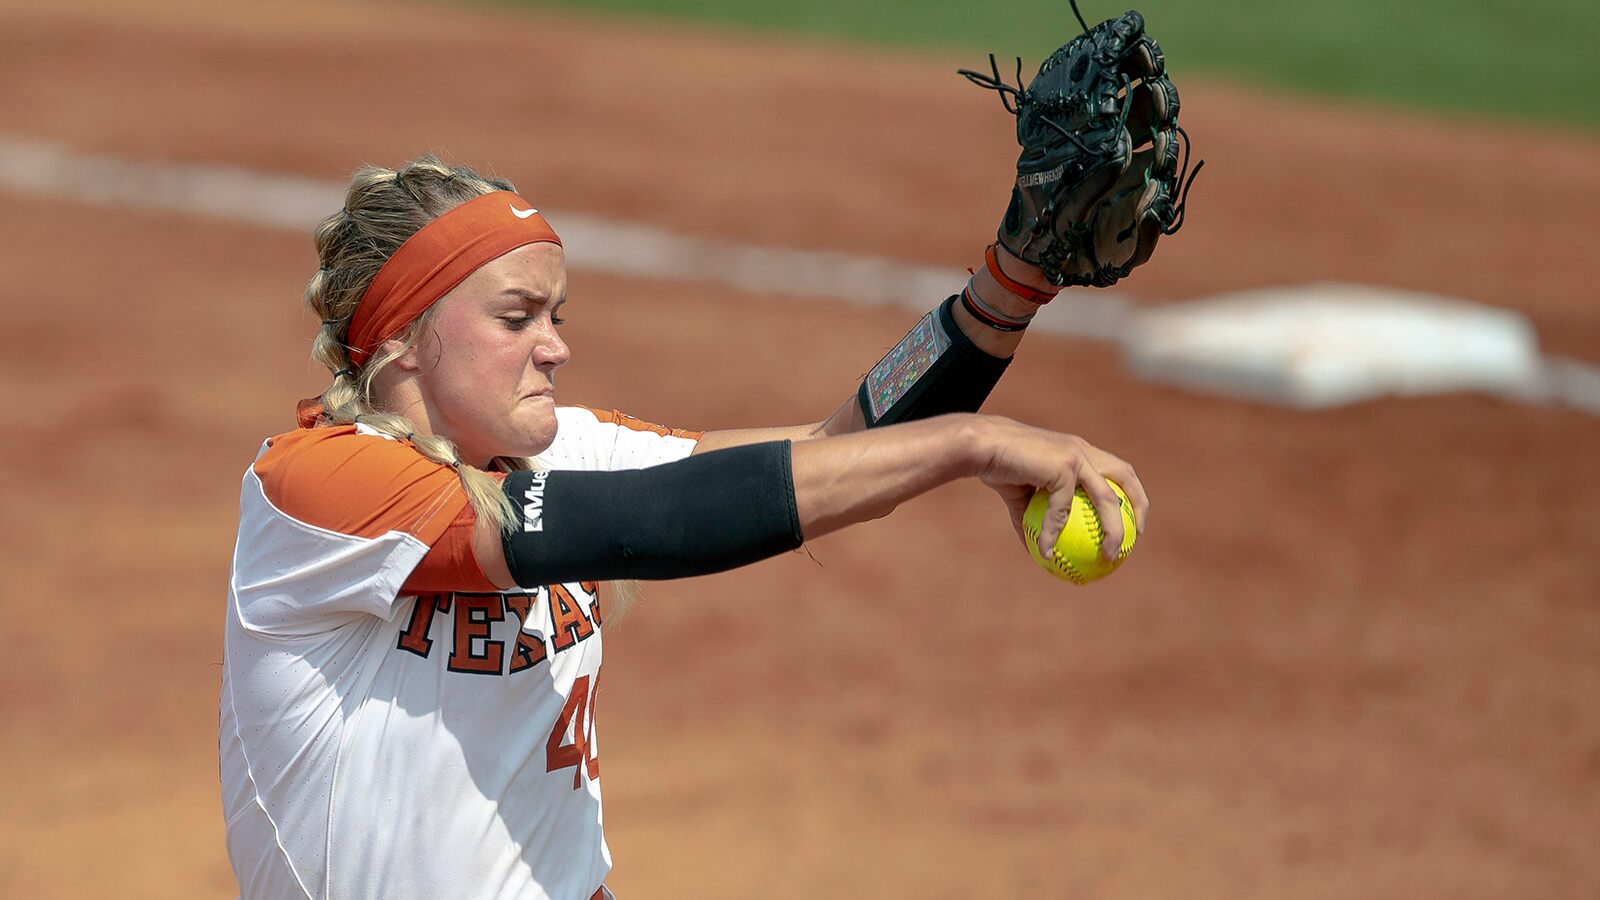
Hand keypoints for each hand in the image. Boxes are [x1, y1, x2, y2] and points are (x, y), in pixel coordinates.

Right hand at [972, 416, 1148, 561]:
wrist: (981, 446)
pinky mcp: (1063, 466)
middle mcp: (1082, 451)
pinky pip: (1063, 509)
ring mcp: (1076, 456)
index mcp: (1078, 452)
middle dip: (1138, 504)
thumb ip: (1035, 520)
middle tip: (1135, 538)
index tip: (1131, 521)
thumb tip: (1041, 550)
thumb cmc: (998, 467)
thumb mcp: (1019, 497)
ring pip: (1105, 498)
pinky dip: (1054, 533)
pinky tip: (1046, 552)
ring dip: (1113, 529)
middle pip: (1125, 475)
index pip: (1115, 469)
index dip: (1129, 493)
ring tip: (1110, 555)